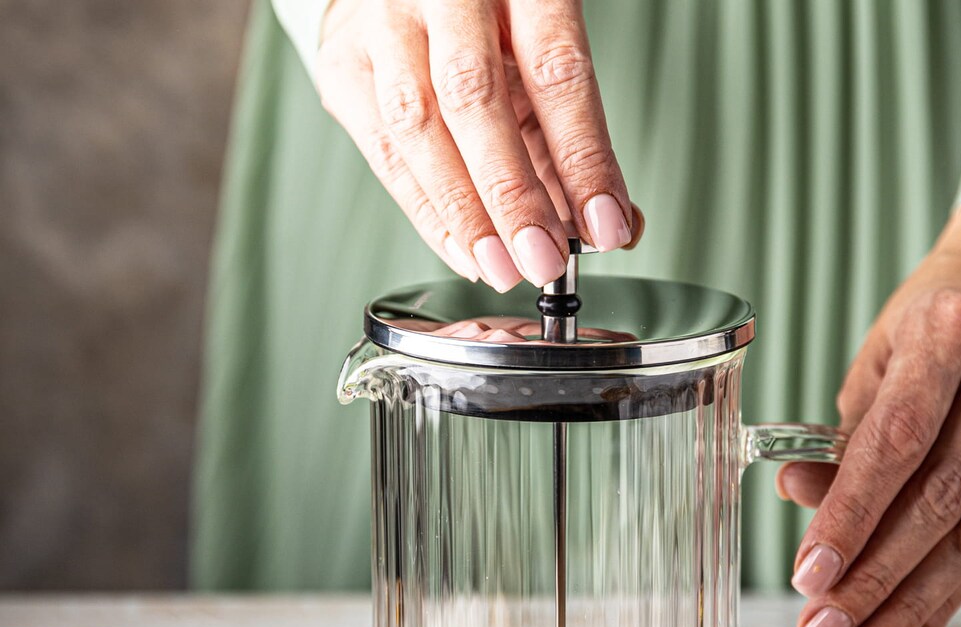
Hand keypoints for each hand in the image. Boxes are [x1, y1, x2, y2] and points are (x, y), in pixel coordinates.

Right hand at [317, 0, 635, 290]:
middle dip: (512, 195)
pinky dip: (427, 212)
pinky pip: (383, 151)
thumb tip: (616, 226)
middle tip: (542, 260)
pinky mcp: (344, 63)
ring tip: (500, 267)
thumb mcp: (542, 51)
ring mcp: (384, 22)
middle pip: (475, 98)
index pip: (556, 72)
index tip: (605, 226)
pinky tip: (460, 249)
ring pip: (418, 127)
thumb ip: (574, 136)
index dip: (582, 159)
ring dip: (464, 214)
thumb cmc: (485, 16)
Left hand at [778, 201, 960, 626]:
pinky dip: (947, 599)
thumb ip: (843, 434)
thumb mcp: (879, 354)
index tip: (808, 575)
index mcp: (951, 334)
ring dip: (906, 609)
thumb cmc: (938, 318)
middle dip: (874, 581)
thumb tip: (797, 498)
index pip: (896, 441)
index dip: (850, 515)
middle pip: (938, 501)